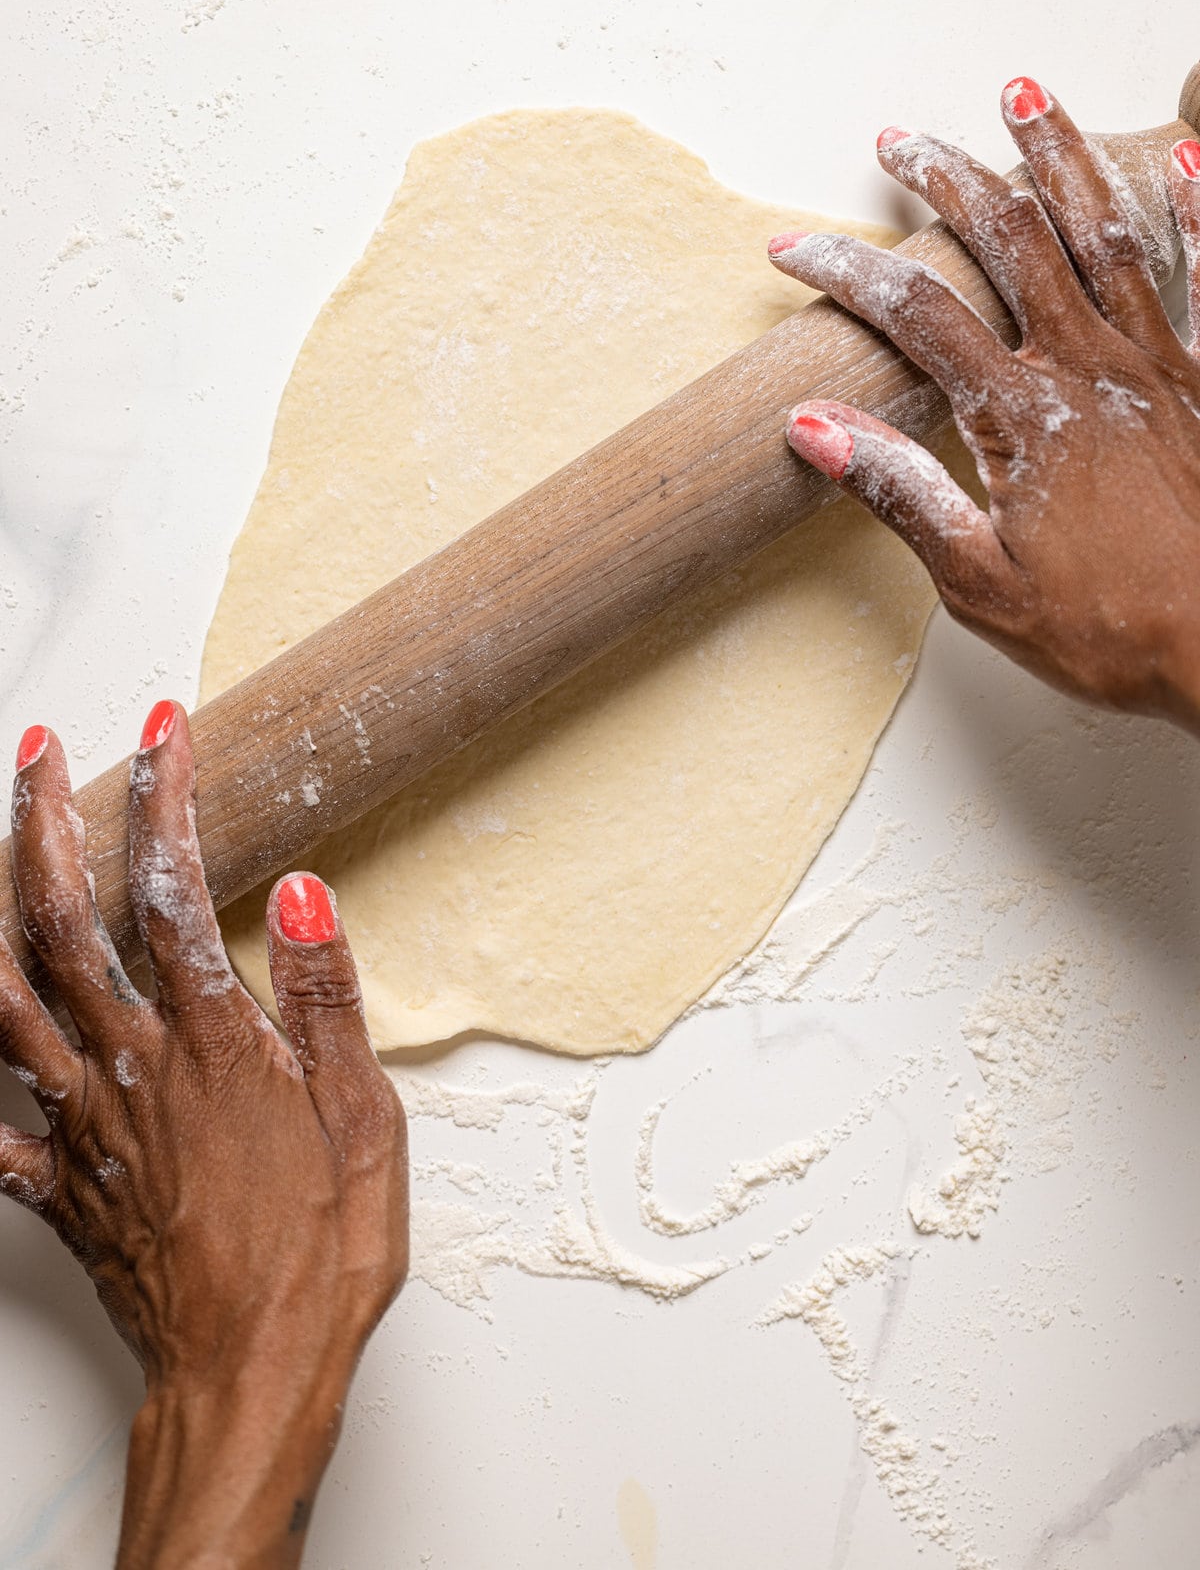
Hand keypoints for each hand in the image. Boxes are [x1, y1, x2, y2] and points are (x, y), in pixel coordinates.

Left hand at [1, 702, 407, 1568]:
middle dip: (41, 823)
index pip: (171, 890)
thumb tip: (303, 893)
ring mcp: (81, 1125)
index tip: (162, 731)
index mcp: (209, 1042)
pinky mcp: (59, 1184)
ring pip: (3, 996)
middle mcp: (131, 1067)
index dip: (164, 798)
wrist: (250, 1377)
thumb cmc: (321, 1257)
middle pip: (59, 920)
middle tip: (39, 755)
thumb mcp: (364, 1119)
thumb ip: (325, 999)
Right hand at [770, 78, 1199, 733]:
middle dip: (948, 178)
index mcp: (1023, 415)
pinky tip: (1185, 159)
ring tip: (1025, 95)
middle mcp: (1089, 366)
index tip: (793, 250)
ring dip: (1057, 157)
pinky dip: (1198, 213)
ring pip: (1102, 232)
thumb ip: (900, 491)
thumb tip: (814, 427)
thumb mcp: (980, 580)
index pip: (917, 315)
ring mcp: (1157, 364)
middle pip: (1010, 240)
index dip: (848, 272)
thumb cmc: (1115, 628)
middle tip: (903, 141)